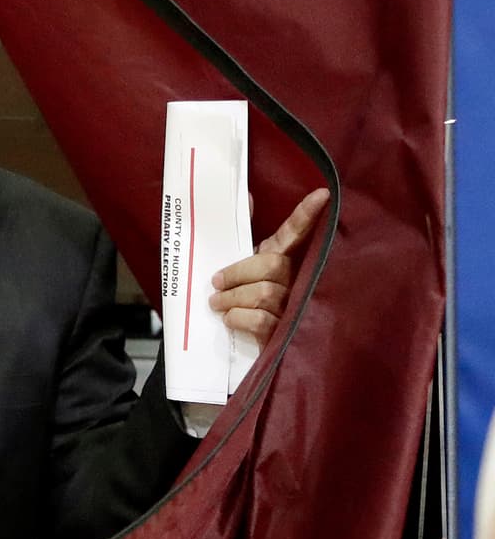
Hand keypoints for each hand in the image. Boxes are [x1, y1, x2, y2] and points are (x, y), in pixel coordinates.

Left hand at [208, 187, 330, 349]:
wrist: (239, 344)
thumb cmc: (243, 300)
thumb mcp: (242, 268)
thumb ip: (241, 236)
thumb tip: (246, 196)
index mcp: (282, 258)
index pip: (295, 233)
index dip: (306, 215)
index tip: (322, 194)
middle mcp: (296, 281)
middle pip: (271, 265)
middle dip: (237, 274)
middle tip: (216, 284)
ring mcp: (293, 308)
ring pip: (263, 293)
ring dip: (232, 299)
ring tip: (218, 304)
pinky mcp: (284, 334)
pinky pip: (260, 319)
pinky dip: (238, 318)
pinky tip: (231, 320)